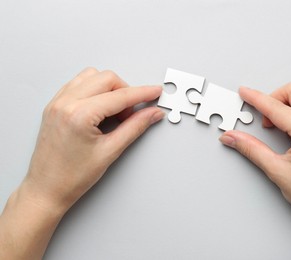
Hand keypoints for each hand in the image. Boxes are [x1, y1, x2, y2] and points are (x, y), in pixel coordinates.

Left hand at [26, 68, 163, 210]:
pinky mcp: (54, 106)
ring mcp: (57, 102)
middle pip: (106, 78)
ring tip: (115, 112)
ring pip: (91, 76)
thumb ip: (135, 127)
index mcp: (79, 114)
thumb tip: (151, 114)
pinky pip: (78, 84)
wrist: (46, 189)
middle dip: (125, 92)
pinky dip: (94, 91)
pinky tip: (100, 109)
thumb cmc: (71, 177)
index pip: (120, 96)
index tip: (155, 92)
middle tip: (132, 114)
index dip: (142, 93)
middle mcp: (65, 103)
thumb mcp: (110, 151)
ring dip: (109, 89)